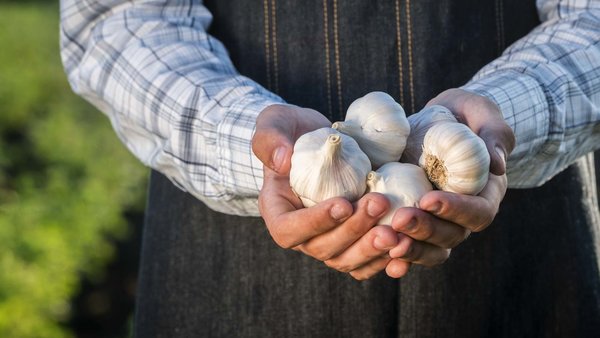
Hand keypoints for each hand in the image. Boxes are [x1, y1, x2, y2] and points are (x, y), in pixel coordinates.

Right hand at [253, 104, 399, 279]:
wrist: (321, 141)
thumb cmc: (292, 131)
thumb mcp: (275, 122)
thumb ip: (271, 138)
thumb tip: (281, 160)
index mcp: (278, 212)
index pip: (288, 230)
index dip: (315, 223)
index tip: (343, 203)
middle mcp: (302, 234)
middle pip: (323, 248)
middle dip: (353, 230)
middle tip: (379, 204)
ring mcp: (329, 240)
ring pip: (347, 259)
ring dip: (372, 248)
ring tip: (397, 230)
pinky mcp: (352, 240)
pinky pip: (367, 260)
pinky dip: (387, 258)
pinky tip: (406, 245)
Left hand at [385, 89, 513, 275]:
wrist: (440, 121)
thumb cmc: (466, 115)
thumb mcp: (482, 114)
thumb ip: (493, 134)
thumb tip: (497, 164)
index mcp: (485, 194)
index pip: (478, 213)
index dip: (455, 210)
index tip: (429, 199)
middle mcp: (462, 215)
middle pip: (450, 235)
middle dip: (424, 230)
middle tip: (398, 219)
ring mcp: (436, 221)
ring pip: (429, 248)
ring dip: (408, 247)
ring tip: (383, 238)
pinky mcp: (413, 219)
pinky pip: (407, 244)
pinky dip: (394, 255)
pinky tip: (378, 255)